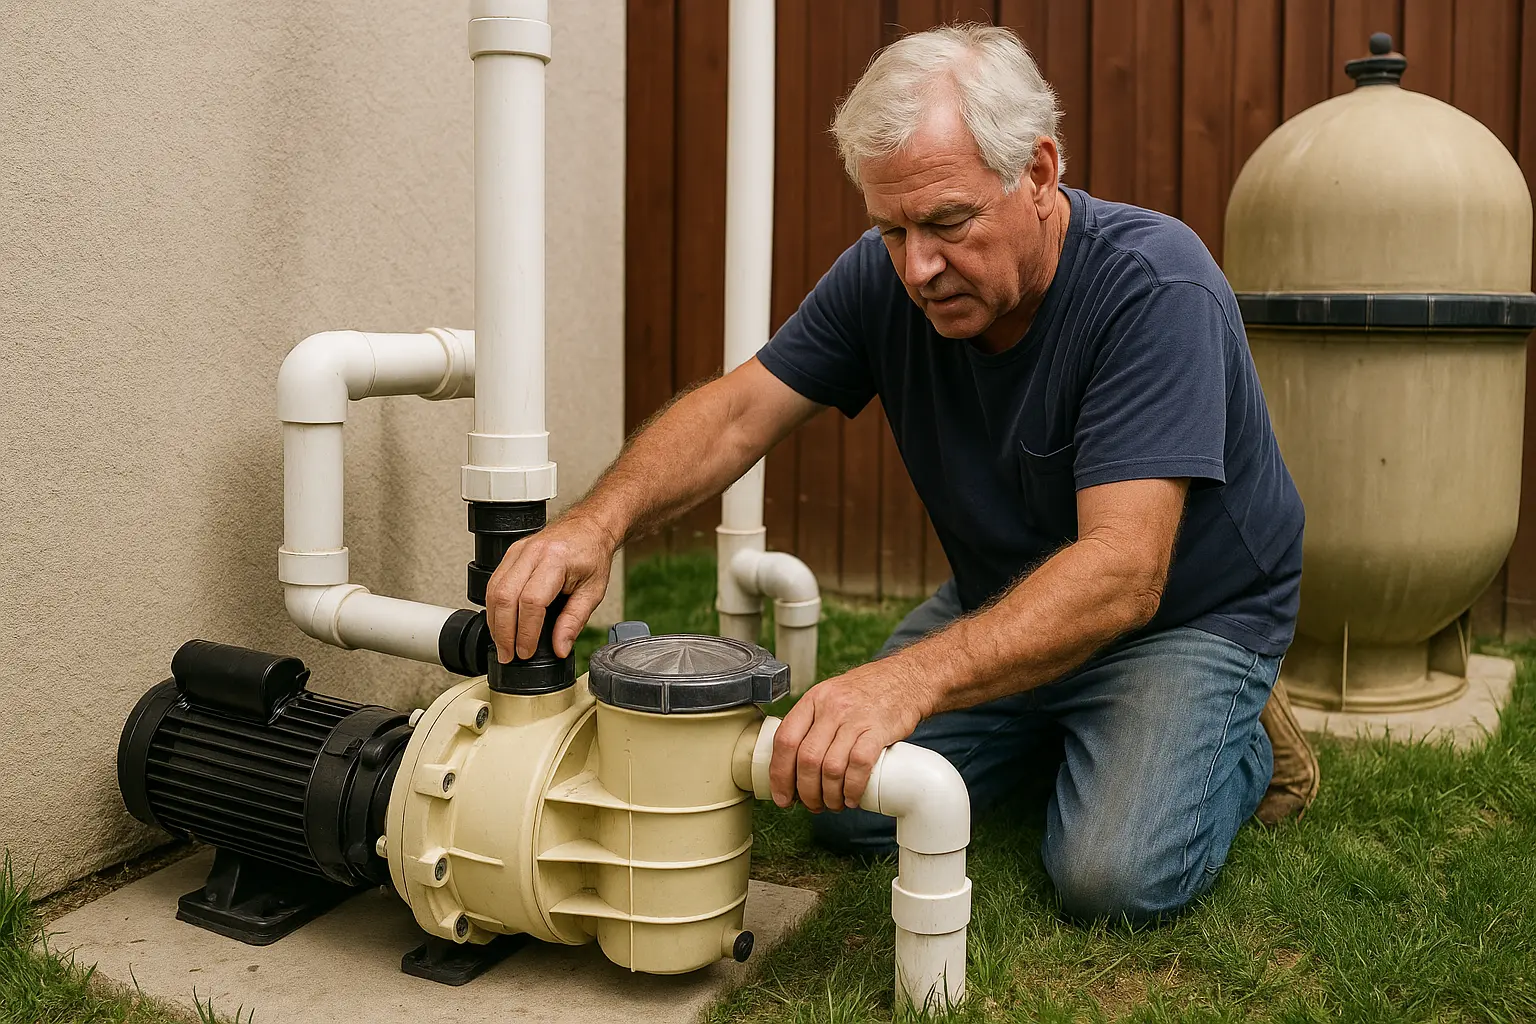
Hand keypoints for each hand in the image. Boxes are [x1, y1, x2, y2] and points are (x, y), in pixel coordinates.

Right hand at [484, 512, 618, 661]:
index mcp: (556, 560)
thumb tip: (560, 648)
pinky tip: (500, 623)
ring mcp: (518, 551)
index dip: (525, 631)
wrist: (589, 527)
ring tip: (503, 645)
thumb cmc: (592, 554)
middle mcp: (532, 552)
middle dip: (503, 632)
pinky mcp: (511, 554)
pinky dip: (493, 607)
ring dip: (494, 622)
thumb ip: (574, 621)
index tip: (526, 651)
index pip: (531, 601)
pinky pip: (493, 583)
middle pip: (504, 596)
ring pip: (493, 590)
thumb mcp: (593, 591)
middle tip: (508, 655)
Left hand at [769, 659, 933, 812]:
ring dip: (829, 795)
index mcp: (814, 699)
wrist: (908, 679)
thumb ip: (812, 722)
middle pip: (807, 759)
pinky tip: (852, 797)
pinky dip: (852, 788)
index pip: (784, 740)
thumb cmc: (868, 692)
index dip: (779, 775)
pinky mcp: (879, 730)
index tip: (782, 796)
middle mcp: (831, 707)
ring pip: (831, 767)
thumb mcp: (832, 696)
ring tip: (834, 803)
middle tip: (812, 805)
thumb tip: (793, 764)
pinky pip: (858, 766)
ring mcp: (855, 718)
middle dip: (806, 792)